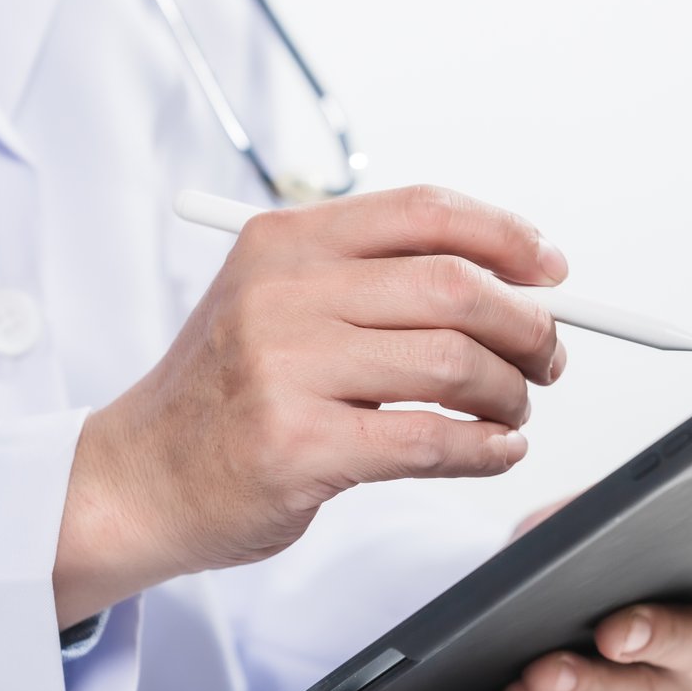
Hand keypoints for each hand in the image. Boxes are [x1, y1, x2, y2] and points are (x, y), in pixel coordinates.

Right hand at [53, 187, 567, 624]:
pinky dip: (486, 448)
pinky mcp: (297, 446)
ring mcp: (285, 370)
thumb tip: (513, 280)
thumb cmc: (228, 395)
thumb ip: (374, 279)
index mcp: (285, 242)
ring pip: (453, 363)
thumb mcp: (279, 303)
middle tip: (547, 357)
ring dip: (509, 393)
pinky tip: (495, 450)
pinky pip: (431, 440)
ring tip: (512, 411)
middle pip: (455, 287)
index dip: (507, 237)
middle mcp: (282, 294)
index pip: (425, 212)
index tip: (551, 271)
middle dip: (527, 324)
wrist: (140, 478)